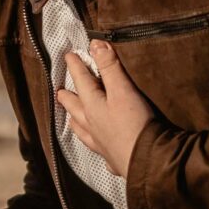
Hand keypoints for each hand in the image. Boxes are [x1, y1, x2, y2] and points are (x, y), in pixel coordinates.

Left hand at [56, 41, 154, 177]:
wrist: (148, 163)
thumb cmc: (134, 124)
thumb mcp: (123, 91)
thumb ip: (110, 68)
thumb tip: (95, 44)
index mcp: (92, 106)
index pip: (81, 80)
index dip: (75, 66)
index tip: (68, 56)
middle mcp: (91, 124)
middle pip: (74, 107)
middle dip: (67, 96)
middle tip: (60, 91)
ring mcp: (100, 143)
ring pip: (81, 129)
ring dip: (75, 120)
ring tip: (70, 118)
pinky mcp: (112, 158)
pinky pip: (98, 150)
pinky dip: (94, 145)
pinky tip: (97, 147)